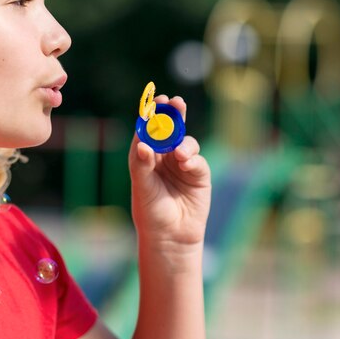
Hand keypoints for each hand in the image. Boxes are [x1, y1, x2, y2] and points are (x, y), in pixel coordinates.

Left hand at [128, 94, 210, 252]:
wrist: (171, 236)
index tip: (155, 102)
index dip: (151, 115)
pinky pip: (196, 160)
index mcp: (145, 156)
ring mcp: (181, 164)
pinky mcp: (198, 174)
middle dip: (173, 115)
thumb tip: (143, 144)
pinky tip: (186, 163)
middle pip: (169, 130)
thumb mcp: (142, 187)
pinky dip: (192, 158)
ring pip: (184, 142)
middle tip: (175, 102)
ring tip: (179, 153)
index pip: (147, 131)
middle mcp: (163, 157)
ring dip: (182, 142)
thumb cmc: (150, 211)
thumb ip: (142, 165)